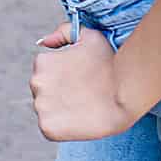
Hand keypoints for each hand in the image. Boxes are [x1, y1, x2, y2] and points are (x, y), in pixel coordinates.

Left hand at [29, 21, 134, 141]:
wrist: (124, 93)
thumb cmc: (110, 62)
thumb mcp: (88, 36)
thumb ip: (64, 32)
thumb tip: (45, 42)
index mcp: (42, 62)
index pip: (45, 71)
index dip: (64, 75)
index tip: (80, 78)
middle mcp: (36, 83)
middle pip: (43, 90)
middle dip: (59, 91)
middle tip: (83, 92)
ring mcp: (40, 107)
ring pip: (46, 108)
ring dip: (60, 108)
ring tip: (83, 105)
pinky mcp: (47, 128)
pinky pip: (50, 127)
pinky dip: (62, 126)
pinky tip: (79, 119)